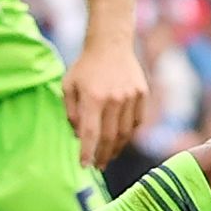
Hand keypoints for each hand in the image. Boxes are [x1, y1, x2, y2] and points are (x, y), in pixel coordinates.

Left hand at [65, 37, 146, 169]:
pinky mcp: (142, 94)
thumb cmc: (85, 67)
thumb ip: (71, 113)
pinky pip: (136, 122)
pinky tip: (120, 140)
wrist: (110, 44)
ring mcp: (131, 97)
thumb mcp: (68, 86)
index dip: (87, 152)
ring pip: (125, 133)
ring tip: (108, 156)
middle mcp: (114, 99)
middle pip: (110, 137)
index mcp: (93, 97)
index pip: (90, 133)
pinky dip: (129, 134)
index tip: (84, 166)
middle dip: (102, 155)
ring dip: (116, 149)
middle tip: (98, 166)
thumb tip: (79, 136)